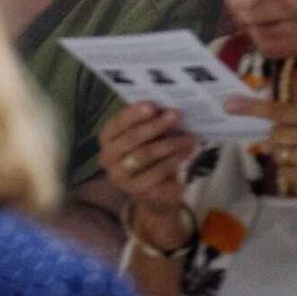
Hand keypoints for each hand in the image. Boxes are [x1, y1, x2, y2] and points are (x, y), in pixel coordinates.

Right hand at [100, 102, 195, 219]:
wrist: (154, 190)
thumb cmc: (150, 153)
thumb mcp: (147, 135)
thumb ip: (150, 121)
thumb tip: (166, 107)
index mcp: (107, 137)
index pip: (118, 122)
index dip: (134, 113)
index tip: (153, 105)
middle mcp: (108, 157)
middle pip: (132, 138)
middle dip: (156, 125)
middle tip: (176, 114)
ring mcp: (120, 176)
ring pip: (146, 154)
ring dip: (170, 143)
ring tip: (189, 136)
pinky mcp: (136, 190)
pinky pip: (157, 171)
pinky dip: (174, 159)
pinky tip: (187, 151)